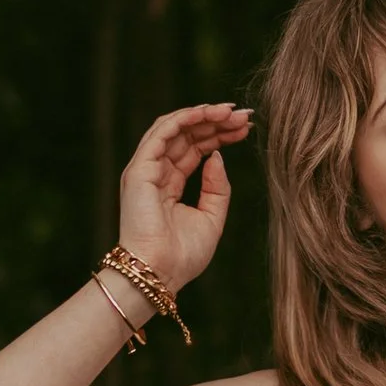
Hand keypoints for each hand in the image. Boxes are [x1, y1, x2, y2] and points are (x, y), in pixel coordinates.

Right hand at [115, 101, 247, 295]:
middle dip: (216, 122)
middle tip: (244, 116)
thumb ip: (217, 187)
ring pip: (174, 128)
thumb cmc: (182, 256)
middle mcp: (155, 172)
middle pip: (187, 136)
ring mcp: (145, 169)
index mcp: (169, 185)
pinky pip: (162, 133)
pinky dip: (185, 118)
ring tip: (230, 112)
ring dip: (203, 115)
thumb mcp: (212, 218)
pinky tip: (209, 113)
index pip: (195, 149)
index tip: (245, 128)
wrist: (160, 273)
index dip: (219, 135)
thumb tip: (217, 155)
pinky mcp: (140, 169)